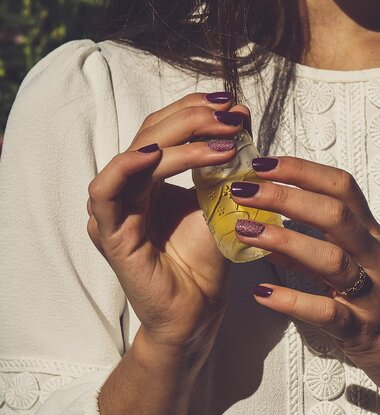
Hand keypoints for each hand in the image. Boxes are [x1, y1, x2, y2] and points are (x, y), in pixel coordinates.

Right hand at [86, 92, 248, 351]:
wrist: (198, 309)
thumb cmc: (206, 259)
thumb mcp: (217, 202)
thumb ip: (219, 167)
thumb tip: (238, 124)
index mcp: (151, 178)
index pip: (166, 129)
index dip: (196, 111)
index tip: (235, 105)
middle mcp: (130, 187)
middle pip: (152, 133)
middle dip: (195, 118)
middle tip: (232, 114)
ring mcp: (116, 208)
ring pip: (137, 155)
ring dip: (179, 139)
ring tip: (222, 138)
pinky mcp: (110, 232)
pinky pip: (106, 191)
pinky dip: (128, 166)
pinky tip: (157, 154)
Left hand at [229, 156, 379, 414]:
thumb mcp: (356, 266)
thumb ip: (315, 246)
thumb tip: (269, 230)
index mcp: (371, 235)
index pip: (341, 188)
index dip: (302, 170)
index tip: (261, 162)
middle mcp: (375, 257)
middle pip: (335, 214)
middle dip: (287, 197)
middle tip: (244, 190)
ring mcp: (372, 293)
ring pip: (332, 259)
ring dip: (285, 241)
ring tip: (245, 232)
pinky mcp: (362, 330)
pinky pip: (328, 313)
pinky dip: (294, 301)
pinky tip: (262, 293)